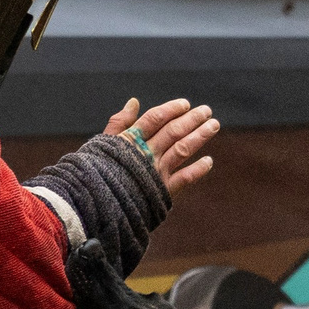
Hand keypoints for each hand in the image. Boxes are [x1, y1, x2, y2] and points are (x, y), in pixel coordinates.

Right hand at [105, 96, 219, 194]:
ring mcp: (156, 173)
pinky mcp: (162, 192)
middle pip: (173, 131)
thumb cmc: (95, 173)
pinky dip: (198, 169)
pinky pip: (185, 178)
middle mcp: (146, 154)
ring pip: (183, 149)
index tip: (185, 104)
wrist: (94, 206)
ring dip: (200, 136)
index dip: (172, 109)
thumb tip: (134, 102)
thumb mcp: (102, 144)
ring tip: (213, 125)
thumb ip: (119, 123)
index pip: (155, 118)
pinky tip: (209, 161)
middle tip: (206, 110)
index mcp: (130, 141)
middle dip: (192, 119)